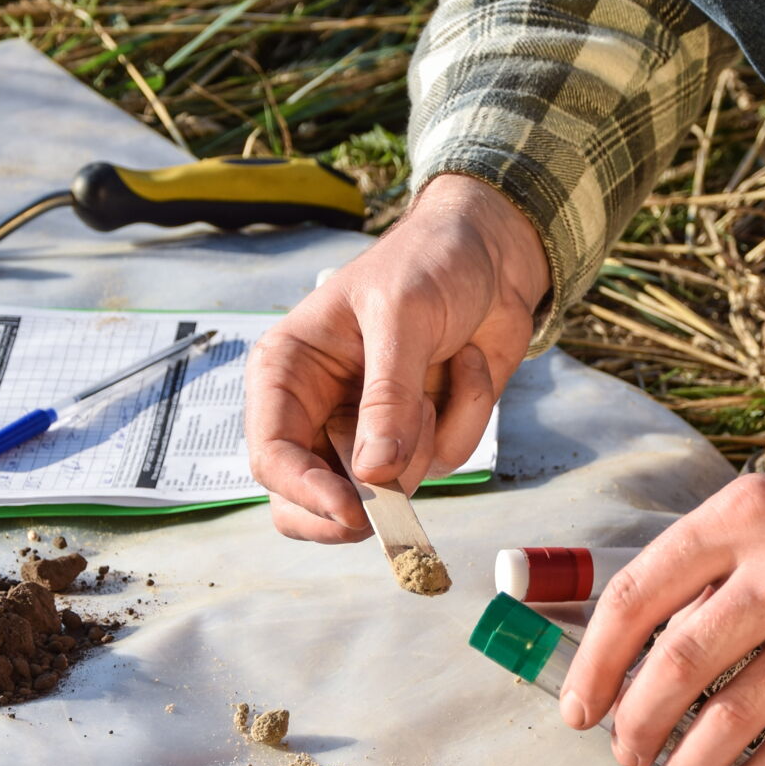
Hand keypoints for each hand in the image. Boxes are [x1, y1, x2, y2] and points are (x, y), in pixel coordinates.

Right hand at [244, 173, 550, 541]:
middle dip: (358, 504)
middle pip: (310, 500)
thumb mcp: (402, 316)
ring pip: (389, 489)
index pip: (272, 455)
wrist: (493, 253)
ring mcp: (370, 430)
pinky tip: (467, 365)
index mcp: (288, 371)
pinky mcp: (419, 437)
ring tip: (444, 364)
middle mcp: (320, 409)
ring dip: (430, 436)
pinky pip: (443, 462)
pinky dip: (468, 417)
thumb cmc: (430, 263)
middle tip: (391, 511)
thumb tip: (374, 474)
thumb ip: (387, 397)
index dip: (304, 493)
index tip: (353, 512)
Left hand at [559, 463, 764, 765]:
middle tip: (626, 753)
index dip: (597, 664)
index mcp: (742, 515)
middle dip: (638, 722)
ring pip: (738, 713)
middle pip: (681, 661)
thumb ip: (705, 572)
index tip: (579, 710)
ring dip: (690, 765)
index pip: (638, 595)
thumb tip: (626, 658)